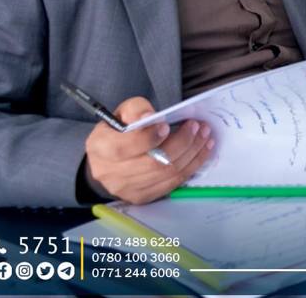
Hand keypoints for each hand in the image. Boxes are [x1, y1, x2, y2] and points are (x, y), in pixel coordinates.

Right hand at [84, 97, 214, 203]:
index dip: (149, 138)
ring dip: (192, 154)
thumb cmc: (118, 132)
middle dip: (182, 143)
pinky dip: (191, 166)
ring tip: (205, 136)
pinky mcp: (142, 197)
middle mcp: (110, 173)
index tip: (167, 126)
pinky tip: (201, 151)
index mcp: (100, 148)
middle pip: (153, 162)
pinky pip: (172, 183)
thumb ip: (136, 110)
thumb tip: (150, 117)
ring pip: (167, 173)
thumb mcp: (122, 113)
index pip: (125, 147)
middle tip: (197, 126)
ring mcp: (126, 189)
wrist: (107, 161)